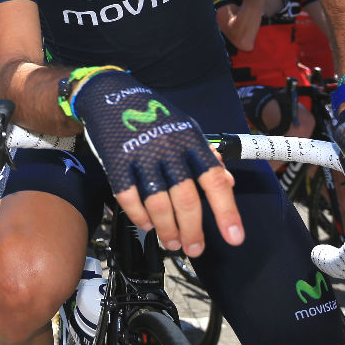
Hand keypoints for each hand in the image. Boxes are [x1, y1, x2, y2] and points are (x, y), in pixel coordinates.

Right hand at [70, 69, 242, 255]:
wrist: (109, 95)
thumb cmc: (152, 114)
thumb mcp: (185, 128)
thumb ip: (207, 155)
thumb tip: (228, 183)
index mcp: (190, 141)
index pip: (214, 180)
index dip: (226, 211)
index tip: (234, 237)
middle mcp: (169, 149)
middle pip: (186, 199)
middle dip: (192, 230)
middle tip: (195, 249)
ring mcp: (141, 156)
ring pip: (158, 203)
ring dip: (166, 229)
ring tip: (172, 242)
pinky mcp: (117, 162)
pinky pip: (128, 197)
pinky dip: (139, 216)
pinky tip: (147, 225)